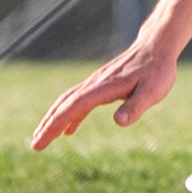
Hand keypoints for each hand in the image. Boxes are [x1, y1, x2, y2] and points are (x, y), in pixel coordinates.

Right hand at [29, 45, 177, 149]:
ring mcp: (95, 83)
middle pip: (63, 105)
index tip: (40, 142)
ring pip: (67, 102)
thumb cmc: (157, 70)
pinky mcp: (100, 85)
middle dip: (47, 125)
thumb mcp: (153, 91)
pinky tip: (68, 130)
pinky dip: (69, 115)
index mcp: (103, 88)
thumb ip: (136, 106)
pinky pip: (78, 101)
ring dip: (53, 120)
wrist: (157, 47)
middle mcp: (94, 84)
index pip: (72, 108)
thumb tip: (119, 122)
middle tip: (34, 145)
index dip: (54, 125)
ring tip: (42, 138)